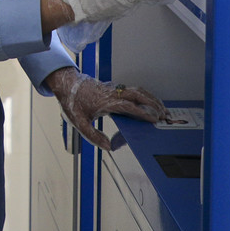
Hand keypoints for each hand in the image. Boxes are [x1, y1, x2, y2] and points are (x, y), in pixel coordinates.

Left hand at [44, 67, 167, 150]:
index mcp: (106, 102)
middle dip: (153, 104)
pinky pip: (132, 89)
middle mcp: (113, 93)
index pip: (129, 107)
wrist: (66, 83)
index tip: (154, 120)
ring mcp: (114, 88)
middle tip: (164, 114)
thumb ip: (93, 136)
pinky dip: (143, 94)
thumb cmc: (72, 103)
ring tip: (161, 108)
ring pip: (136, 90)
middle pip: (138, 95)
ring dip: (150, 98)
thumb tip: (109, 147)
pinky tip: (147, 101)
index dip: (143, 113)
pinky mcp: (113, 87)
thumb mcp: (78, 122)